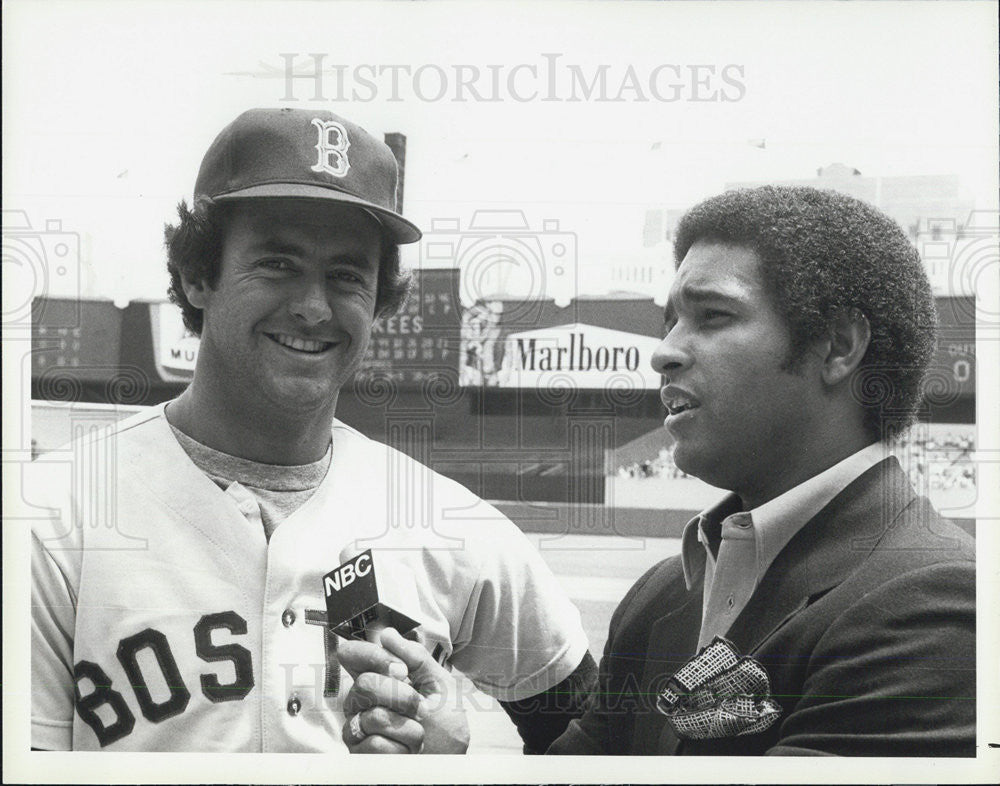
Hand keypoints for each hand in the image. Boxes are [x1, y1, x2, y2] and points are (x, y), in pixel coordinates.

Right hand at [338, 628, 469, 753]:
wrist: (451, 762)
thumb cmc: (446, 725)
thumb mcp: (440, 684)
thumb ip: (416, 657)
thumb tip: (387, 634)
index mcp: (381, 678)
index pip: (351, 655)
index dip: (372, 657)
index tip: (401, 669)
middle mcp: (363, 700)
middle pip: (364, 684)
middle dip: (402, 696)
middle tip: (420, 707)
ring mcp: (359, 727)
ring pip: (373, 716)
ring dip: (408, 727)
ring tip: (418, 734)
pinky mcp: (360, 753)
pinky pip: (374, 744)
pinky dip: (401, 748)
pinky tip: (407, 751)